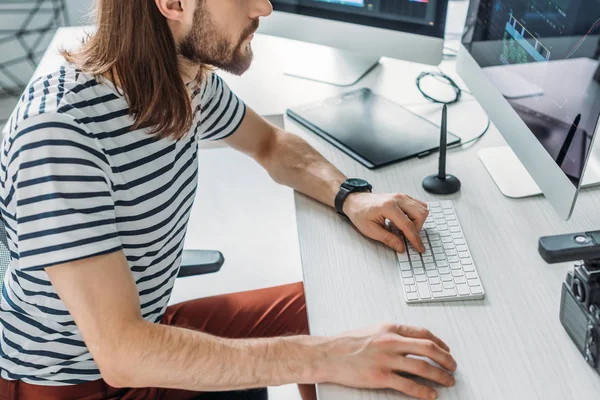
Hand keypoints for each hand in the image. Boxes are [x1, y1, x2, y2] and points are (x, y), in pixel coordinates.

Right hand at [321, 324, 456, 398]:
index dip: (440, 343)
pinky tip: (431, 394)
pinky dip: (423, 391)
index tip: (446, 350)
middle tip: (453, 366)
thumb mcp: (372, 331)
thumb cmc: (346, 343)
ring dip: (439, 375)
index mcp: (389, 328)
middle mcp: (390, 341)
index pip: (423, 333)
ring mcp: (386, 359)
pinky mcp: (380, 377)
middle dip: (445, 359)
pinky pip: (408, 385)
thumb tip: (409, 343)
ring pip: (422, 367)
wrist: (327, 354)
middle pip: (428, 348)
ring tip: (447, 381)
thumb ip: (391, 335)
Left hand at [343, 192, 428, 252]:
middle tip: (408, 236)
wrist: (355, 201)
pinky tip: (405, 221)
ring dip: (418, 221)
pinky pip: (418, 205)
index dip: (415, 239)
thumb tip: (401, 247)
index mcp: (388, 206)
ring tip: (405, 228)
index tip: (419, 248)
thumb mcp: (370, 230)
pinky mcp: (402, 196)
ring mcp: (401, 196)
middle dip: (418, 229)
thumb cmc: (359, 213)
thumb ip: (388, 239)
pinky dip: (416, 215)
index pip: (408, 225)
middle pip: (420, 214)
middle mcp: (397, 199)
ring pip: (422, 208)